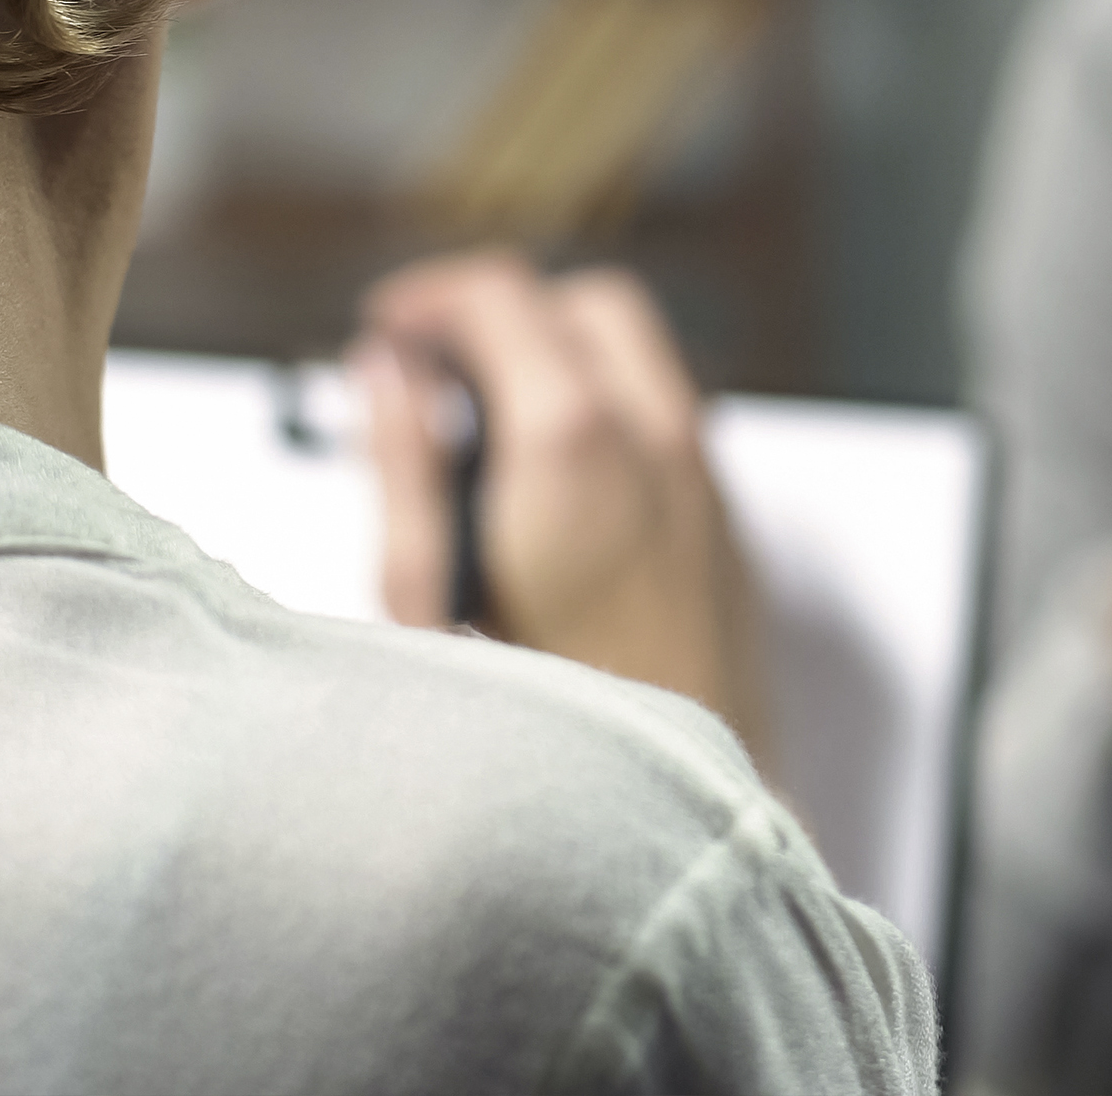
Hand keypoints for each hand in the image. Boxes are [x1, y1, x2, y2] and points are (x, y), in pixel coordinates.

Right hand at [352, 250, 765, 757]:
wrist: (676, 818)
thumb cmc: (545, 733)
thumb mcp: (424, 598)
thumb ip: (405, 464)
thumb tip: (385, 370)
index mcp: (573, 439)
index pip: (502, 294)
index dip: (430, 298)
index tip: (385, 331)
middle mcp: (658, 440)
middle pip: (585, 303)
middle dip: (505, 313)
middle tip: (432, 365)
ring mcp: (705, 479)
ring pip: (640, 358)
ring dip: (562, 359)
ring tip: (485, 426)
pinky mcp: (727, 524)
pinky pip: (671, 420)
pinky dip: (610, 410)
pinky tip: (552, 481)